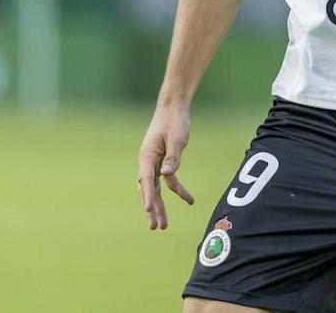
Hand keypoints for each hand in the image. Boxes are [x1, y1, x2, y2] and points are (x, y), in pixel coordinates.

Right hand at [137, 105, 194, 229]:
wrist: (174, 109)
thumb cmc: (174, 122)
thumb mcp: (176, 138)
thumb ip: (173, 157)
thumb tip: (167, 175)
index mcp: (147, 156)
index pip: (146, 180)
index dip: (148, 196)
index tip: (149, 209)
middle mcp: (147, 162)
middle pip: (148, 190)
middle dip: (152, 209)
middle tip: (156, 227)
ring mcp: (154, 163)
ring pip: (156, 189)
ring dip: (160, 206)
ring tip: (163, 225)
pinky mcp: (163, 162)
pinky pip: (168, 181)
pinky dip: (177, 190)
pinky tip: (189, 200)